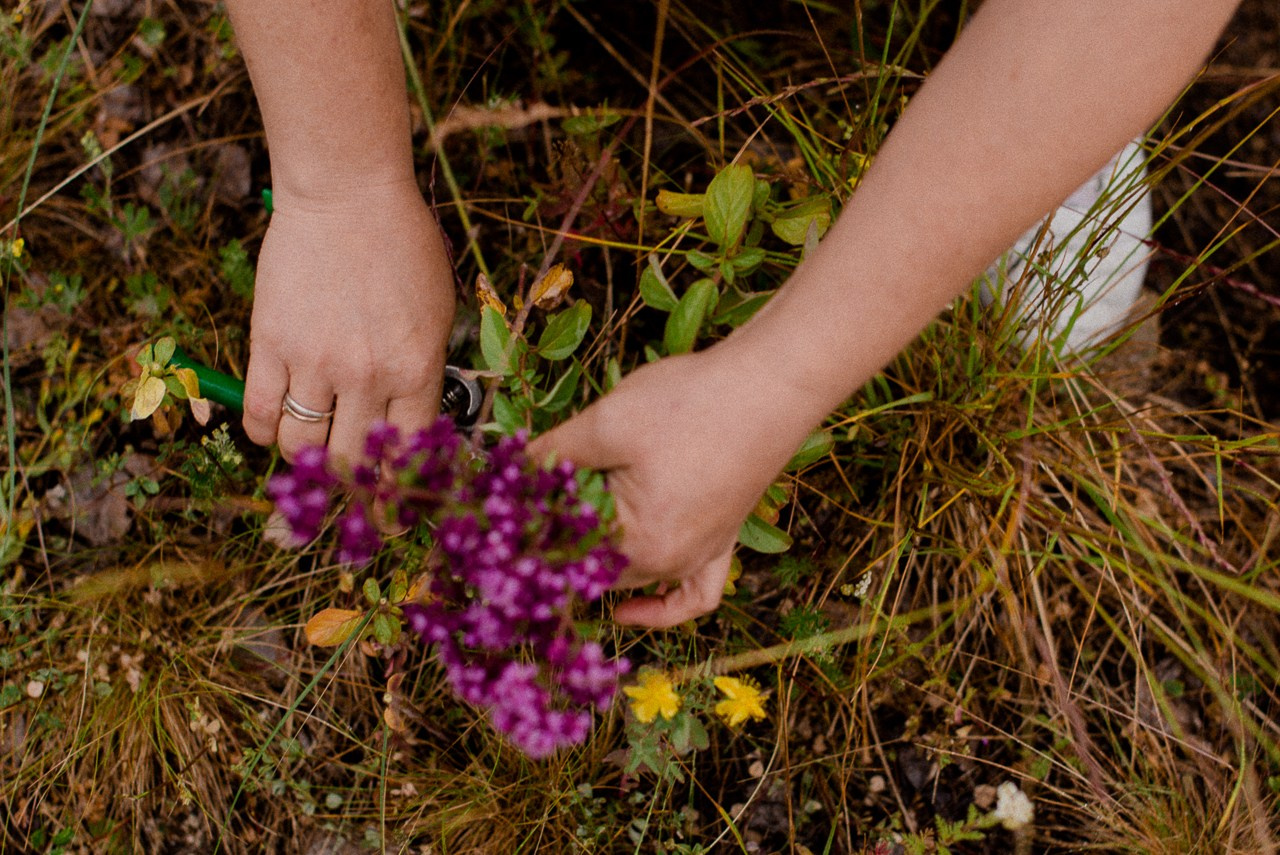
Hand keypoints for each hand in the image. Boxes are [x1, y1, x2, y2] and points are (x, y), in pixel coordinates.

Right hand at [243, 181, 456, 466]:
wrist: (349, 194)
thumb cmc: (403, 247)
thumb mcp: (437, 313)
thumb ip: (423, 371)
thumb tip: (409, 426)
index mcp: (417, 369)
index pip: (407, 453)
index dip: (398, 487)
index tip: (391, 503)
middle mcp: (367, 375)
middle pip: (351, 461)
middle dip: (351, 484)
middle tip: (347, 485)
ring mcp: (315, 361)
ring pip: (302, 447)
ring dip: (306, 459)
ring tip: (311, 450)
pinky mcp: (270, 343)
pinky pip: (259, 413)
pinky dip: (263, 433)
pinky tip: (273, 430)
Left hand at [529, 343, 818, 627]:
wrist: (770, 384)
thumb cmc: (691, 403)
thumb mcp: (606, 423)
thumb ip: (552, 456)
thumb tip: (507, 472)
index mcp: (640, 543)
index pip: (562, 557)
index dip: (525, 536)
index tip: (499, 516)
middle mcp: (671, 563)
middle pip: (593, 572)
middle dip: (556, 547)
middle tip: (522, 513)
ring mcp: (700, 556)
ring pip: (631, 580)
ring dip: (596, 562)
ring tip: (559, 528)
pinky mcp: (722, 541)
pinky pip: (691, 595)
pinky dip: (661, 606)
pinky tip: (633, 605)